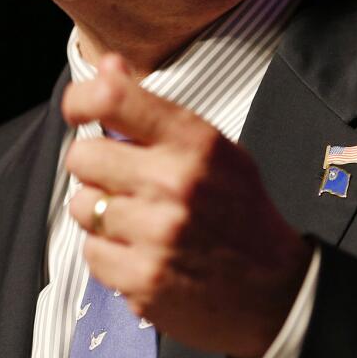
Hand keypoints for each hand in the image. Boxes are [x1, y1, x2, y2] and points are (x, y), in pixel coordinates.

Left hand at [62, 53, 311, 357]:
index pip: (113, 99)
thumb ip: (152, 108)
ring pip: (81, 206)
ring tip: (135, 218)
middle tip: (120, 177)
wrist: (277, 291)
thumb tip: (105, 66)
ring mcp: (157, 235)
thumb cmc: (240, 211)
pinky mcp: (143, 280)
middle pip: (82, 156)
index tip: (79, 110)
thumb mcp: (211, 147)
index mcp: (194, 142)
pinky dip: (108, 253)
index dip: (81, 100)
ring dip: (100, 211)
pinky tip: (140, 250)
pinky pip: (90, 252)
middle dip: (94, 165)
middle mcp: (174, 183)